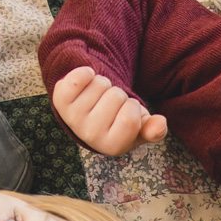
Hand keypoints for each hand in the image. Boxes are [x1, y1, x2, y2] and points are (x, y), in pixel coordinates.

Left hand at [51, 65, 168, 155]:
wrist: (88, 112)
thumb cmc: (118, 120)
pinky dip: (86, 73)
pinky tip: (85, 85)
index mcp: (112, 146)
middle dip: (118, 94)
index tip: (127, 113)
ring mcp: (74, 118)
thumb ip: (153, 130)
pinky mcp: (60, 100)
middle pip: (117, 96)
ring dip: (103, 84)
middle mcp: (90, 136)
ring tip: (99, 98)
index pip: (131, 117)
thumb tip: (160, 124)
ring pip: (101, 83)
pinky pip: (79, 76)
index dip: (134, 107)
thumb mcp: (139, 128)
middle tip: (110, 105)